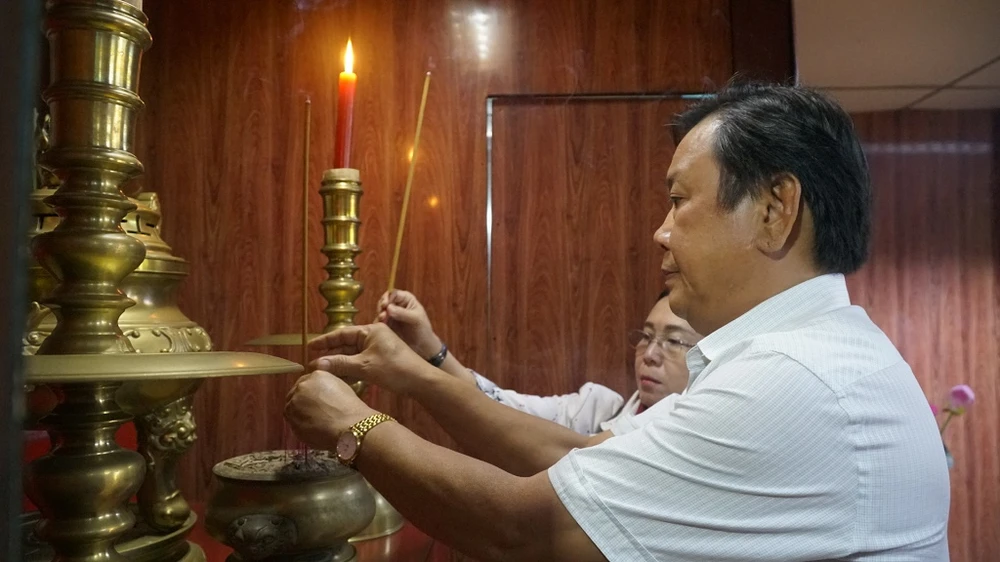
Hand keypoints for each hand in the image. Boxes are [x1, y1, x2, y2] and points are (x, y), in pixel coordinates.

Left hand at [284, 370, 375, 448]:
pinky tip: (312, 428)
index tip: (315, 399)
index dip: (311, 391)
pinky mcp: (291, 419)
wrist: (349, 426)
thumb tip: (321, 394)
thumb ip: (326, 386)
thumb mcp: (342, 388)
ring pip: (292, 407)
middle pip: (296, 392)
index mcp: (317, 375)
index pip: (307, 380)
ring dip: (299, 412)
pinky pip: (292, 421)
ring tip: (314, 421)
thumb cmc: (351, 409)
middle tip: (314, 411)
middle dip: (303, 401)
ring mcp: (294, 402)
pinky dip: (299, 424)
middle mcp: (302, 386)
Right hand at [308, 323, 430, 395]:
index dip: (325, 341)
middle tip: (313, 362)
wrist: (421, 381)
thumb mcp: (365, 366)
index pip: (343, 333)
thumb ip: (340, 364)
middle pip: (347, 344)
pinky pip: (361, 362)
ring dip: (340, 363)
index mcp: (371, 330)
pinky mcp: (382, 361)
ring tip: (323, 371)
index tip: (310, 346)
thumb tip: (317, 364)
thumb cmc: (395, 369)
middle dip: (331, 354)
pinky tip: (340, 377)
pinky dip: (351, 369)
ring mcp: (379, 349)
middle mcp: (374, 336)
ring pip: (354, 355)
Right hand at [376, 289, 440, 357]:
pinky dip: (378, 323)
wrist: (422, 346)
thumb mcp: (415, 319)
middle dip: (382, 307)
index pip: (393, 294)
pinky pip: (379, 321)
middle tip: (383, 316)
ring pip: (380, 311)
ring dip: (379, 315)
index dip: (387, 298)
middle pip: (384, 301)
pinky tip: (381, 327)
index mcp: (406, 299)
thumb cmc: (422, 329)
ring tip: (382, 321)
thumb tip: (388, 308)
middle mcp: (397, 304)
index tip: (385, 306)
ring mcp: (391, 314)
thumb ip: (402, 313)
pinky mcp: (387, 324)